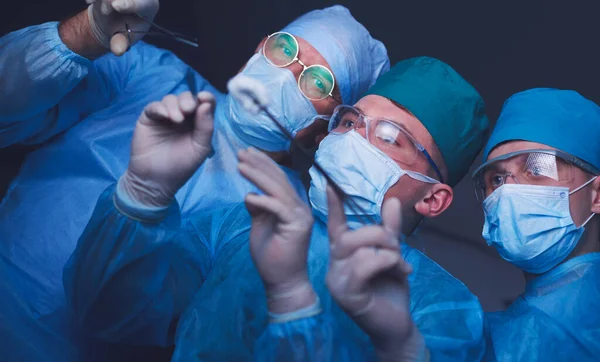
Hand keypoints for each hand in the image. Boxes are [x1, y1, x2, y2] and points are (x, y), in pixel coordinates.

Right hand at [86, 0, 158, 54]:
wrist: (113, 21)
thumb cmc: (125, 30)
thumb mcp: (124, 38)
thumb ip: (121, 43)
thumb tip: (117, 51)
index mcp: (149, 6)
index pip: (141, 4)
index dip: (128, 4)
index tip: (115, 6)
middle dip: (111, 1)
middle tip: (105, 12)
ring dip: (103, 0)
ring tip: (103, 11)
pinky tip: (90, 1)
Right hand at [122, 91, 215, 207]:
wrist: (156, 181)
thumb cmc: (181, 166)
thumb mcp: (200, 148)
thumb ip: (206, 127)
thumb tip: (206, 104)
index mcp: (197, 123)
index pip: (204, 104)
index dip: (206, 98)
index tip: (205, 98)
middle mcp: (182, 117)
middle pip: (187, 98)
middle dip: (189, 101)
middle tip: (189, 110)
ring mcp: (164, 117)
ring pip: (171, 99)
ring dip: (175, 105)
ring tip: (177, 120)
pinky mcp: (148, 119)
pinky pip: (154, 106)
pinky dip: (160, 107)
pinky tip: (165, 116)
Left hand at [238, 148, 315, 312]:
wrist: (283, 282)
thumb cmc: (272, 256)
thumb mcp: (261, 225)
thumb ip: (259, 209)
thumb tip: (250, 193)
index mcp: (293, 206)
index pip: (279, 180)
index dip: (264, 164)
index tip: (246, 153)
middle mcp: (300, 207)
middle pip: (280, 180)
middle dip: (260, 164)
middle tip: (241, 152)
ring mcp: (300, 216)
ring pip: (279, 190)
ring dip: (258, 175)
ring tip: (240, 165)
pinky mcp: (296, 227)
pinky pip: (278, 208)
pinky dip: (262, 200)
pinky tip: (247, 196)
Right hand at [325, 186, 423, 359]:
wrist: (397, 323)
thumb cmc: (390, 289)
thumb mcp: (392, 254)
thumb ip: (390, 229)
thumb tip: (391, 200)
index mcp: (343, 253)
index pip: (335, 225)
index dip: (333, 205)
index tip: (330, 183)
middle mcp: (335, 264)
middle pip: (351, 235)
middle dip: (380, 235)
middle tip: (398, 249)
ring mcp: (337, 280)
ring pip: (360, 249)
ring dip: (389, 254)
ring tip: (401, 266)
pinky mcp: (346, 294)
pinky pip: (363, 266)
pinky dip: (386, 263)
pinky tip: (399, 272)